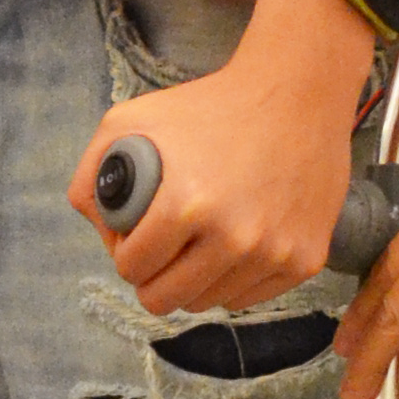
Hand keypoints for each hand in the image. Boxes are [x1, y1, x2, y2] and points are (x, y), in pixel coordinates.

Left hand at [72, 35, 360, 318]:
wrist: (297, 95)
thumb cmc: (210, 107)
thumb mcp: (132, 120)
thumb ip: (93, 173)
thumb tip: (100, 228)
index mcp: (185, 205)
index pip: (132, 269)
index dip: (127, 254)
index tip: (137, 237)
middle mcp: (233, 237)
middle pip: (166, 300)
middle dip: (154, 277)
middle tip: (164, 248)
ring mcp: (273, 253)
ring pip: (208, 303)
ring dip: (196, 279)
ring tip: (201, 239)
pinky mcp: (305, 260)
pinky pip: (249, 299)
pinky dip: (234, 279)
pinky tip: (236, 242)